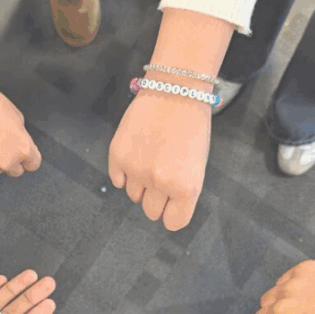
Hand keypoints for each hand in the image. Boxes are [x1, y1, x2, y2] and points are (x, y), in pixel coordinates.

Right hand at [0, 84, 41, 176]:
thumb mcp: (17, 117)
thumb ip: (21, 137)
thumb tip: (19, 144)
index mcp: (23, 149)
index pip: (33, 164)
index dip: (29, 157)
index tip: (24, 153)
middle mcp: (8, 162)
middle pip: (16, 170)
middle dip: (12, 160)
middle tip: (4, 144)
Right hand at [108, 75, 210, 231]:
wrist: (175, 90)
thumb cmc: (191, 127)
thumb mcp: (196, 166)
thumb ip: (181, 192)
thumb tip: (162, 210)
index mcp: (186, 188)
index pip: (173, 223)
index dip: (172, 213)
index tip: (172, 202)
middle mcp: (161, 183)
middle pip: (151, 212)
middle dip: (156, 198)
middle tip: (162, 174)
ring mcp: (136, 170)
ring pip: (133, 196)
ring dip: (140, 184)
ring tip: (150, 157)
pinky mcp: (117, 156)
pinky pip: (117, 180)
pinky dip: (124, 172)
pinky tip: (136, 153)